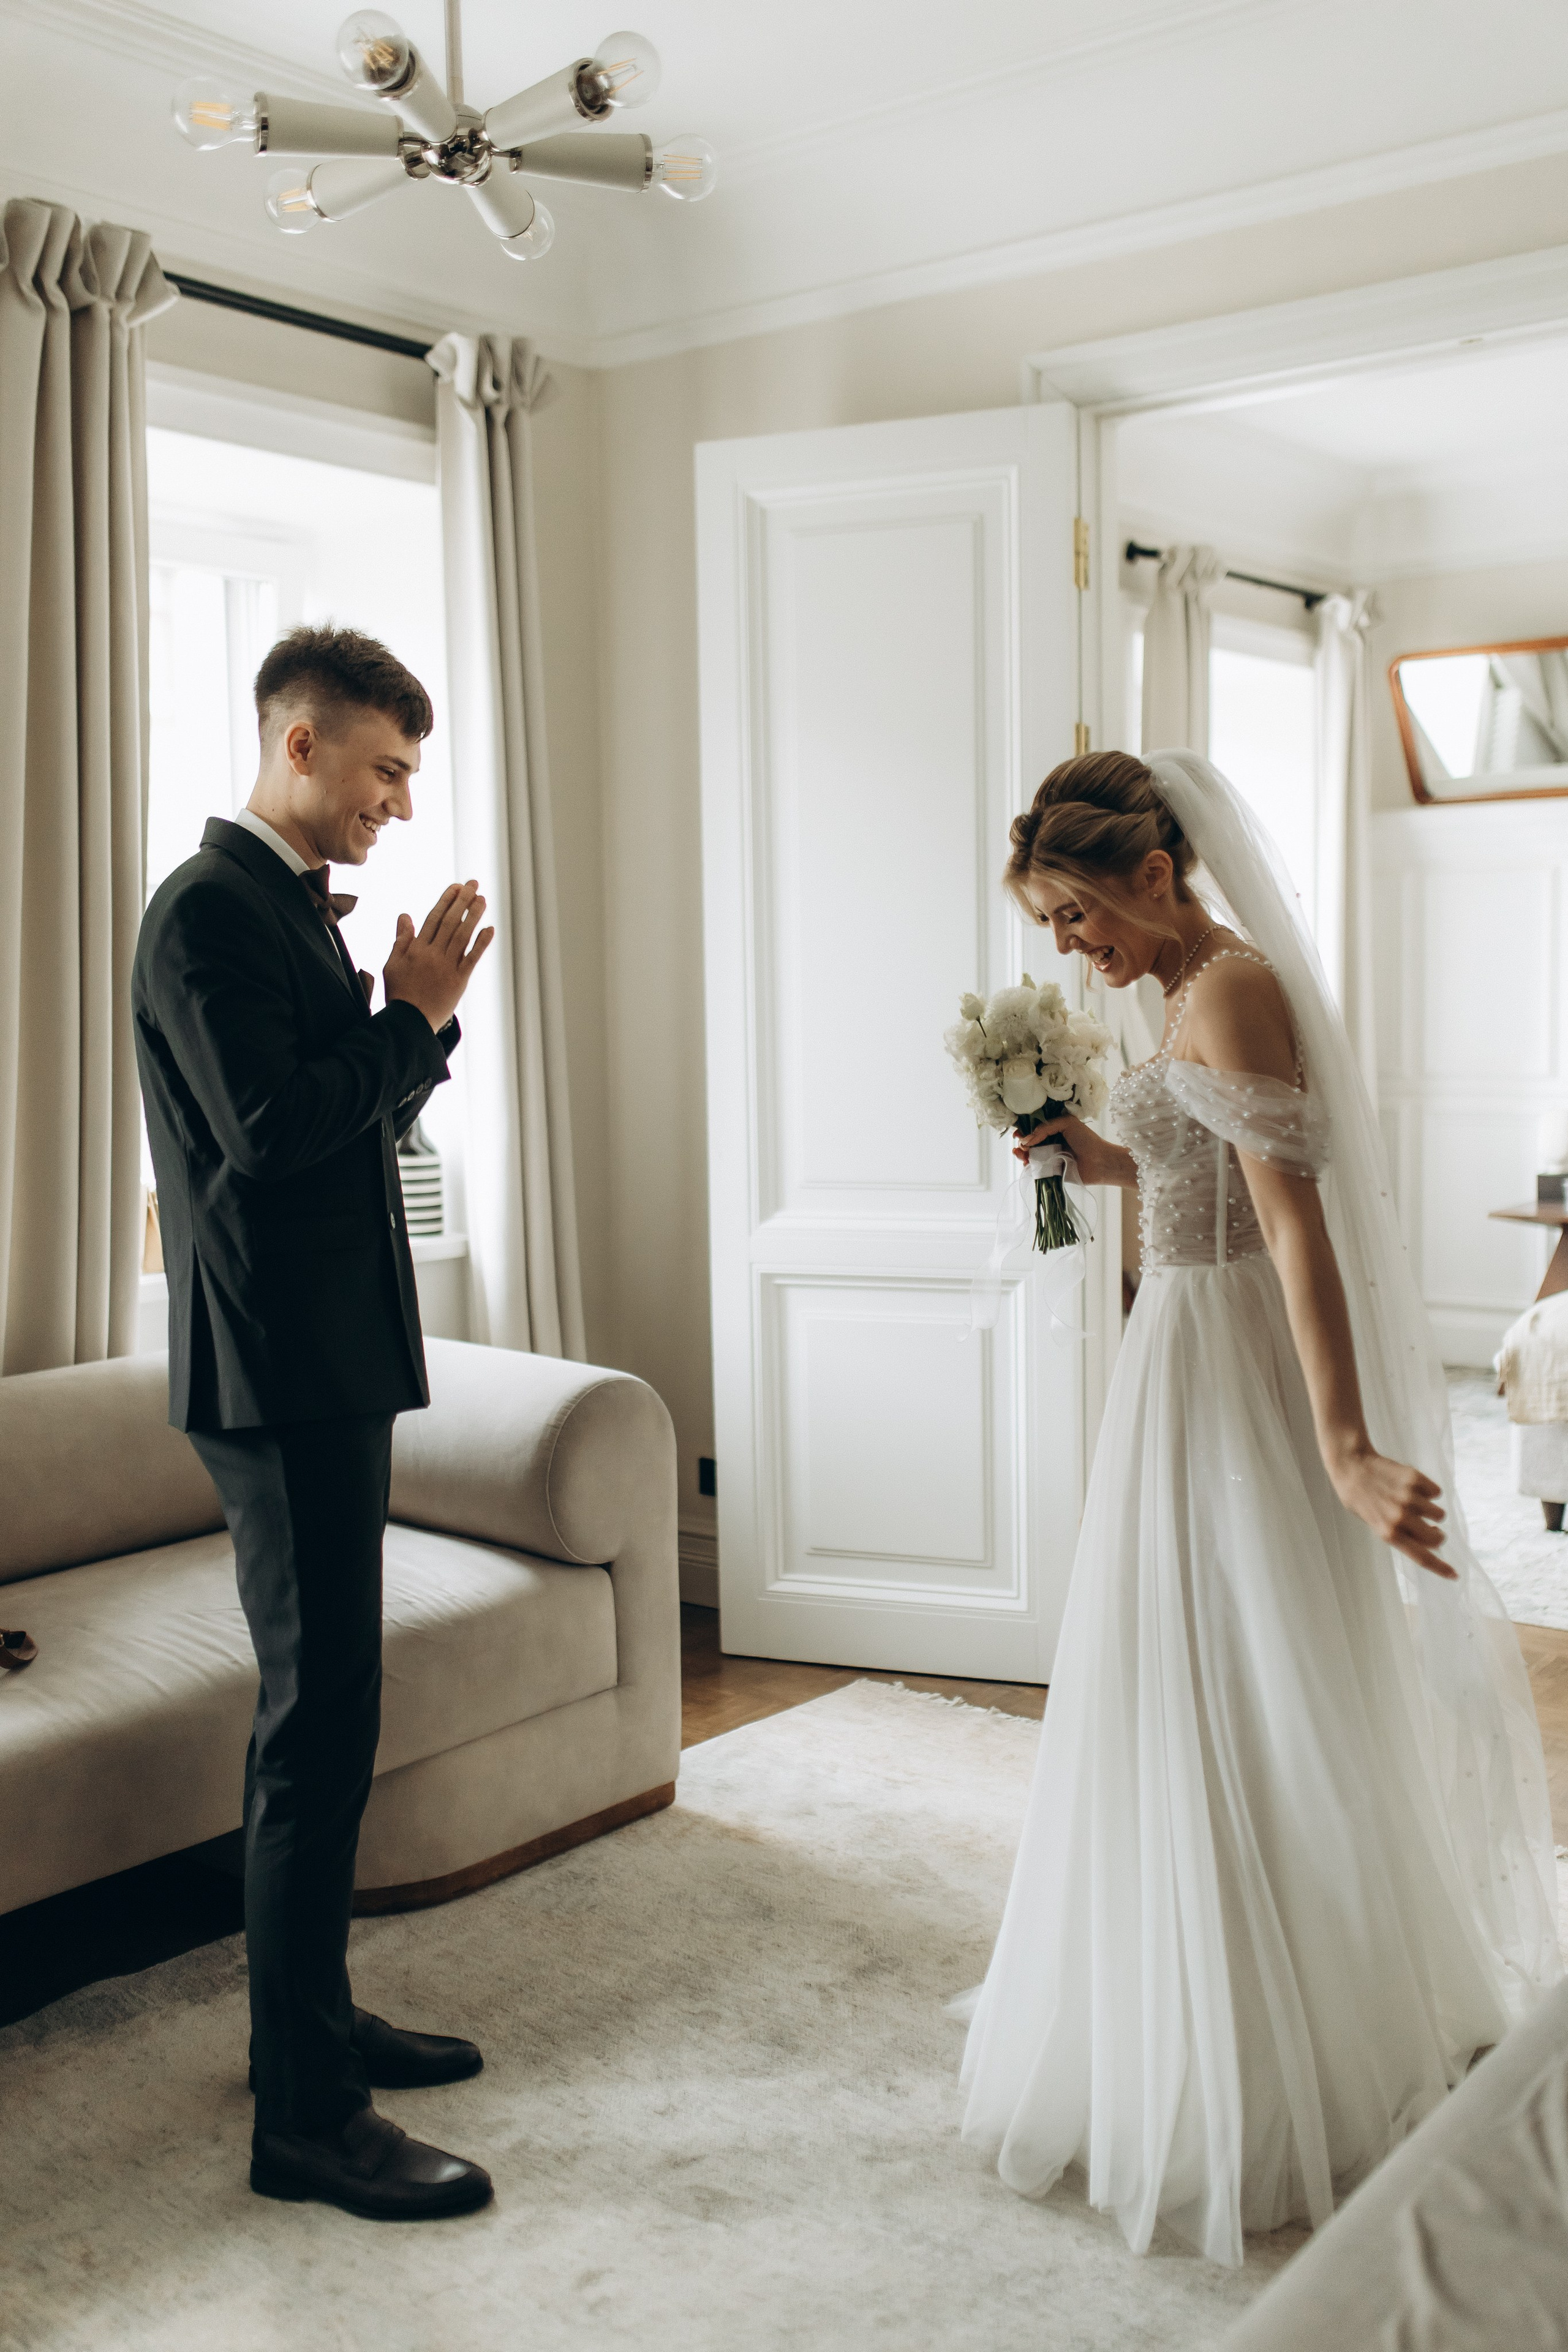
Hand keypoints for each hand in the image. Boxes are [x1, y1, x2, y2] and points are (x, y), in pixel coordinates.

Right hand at [383, 881, 494, 1033]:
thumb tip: (405, 915)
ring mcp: (447, 967)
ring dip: (473, 916)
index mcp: (416, 949)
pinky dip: (481, 943)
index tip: (456, 887)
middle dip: (463, 901)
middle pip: (450, 922)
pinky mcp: (459, 980)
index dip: (446, 901)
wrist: (409, 1021)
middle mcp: (433, 954)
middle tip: (473, 885)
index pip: (433, 918)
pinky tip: (490, 929)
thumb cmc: (400, 993)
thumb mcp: (392, 964)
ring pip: (462, 936)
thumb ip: (401, 939)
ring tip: (482, 900)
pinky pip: (472, 958)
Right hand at [1013, 1114, 1123, 1188]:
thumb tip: (1027, 1140)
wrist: (1099, 1162)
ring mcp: (1051, 1157)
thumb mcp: (1066, 1123)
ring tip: (1019, 1152)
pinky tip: (1024, 1160)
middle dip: (1021, 1142)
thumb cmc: (1087, 1140)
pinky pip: (1036, 1168)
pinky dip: (1027, 1164)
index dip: (1025, 1129)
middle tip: (1020, 1144)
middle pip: (1030, 1142)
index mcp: (1056, 1130)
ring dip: (1021, 1153)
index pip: (1035, 1128)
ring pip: (1030, 1155)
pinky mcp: (1051, 1171)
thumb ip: (1045, 1127)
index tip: (1017, 1132)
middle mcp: (1052, 1143)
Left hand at [1327, 1441, 1454, 1578]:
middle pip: (1438, 1538)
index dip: (1440, 1568)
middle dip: (1437, 1534)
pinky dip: (1428, 1491)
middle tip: (1428, 1526)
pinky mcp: (1415, 1479)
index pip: (1421, 1557)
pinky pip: (1436, 1492)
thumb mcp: (1375, 1524)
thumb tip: (1431, 1542)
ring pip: (1440, 1514)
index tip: (1454, 1575)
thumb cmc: (1361, 1499)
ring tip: (1411, 1501)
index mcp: (1388, 1533)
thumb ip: (1401, 1536)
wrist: (1352, 1466)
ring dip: (1430, 1510)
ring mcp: (1408, 1497)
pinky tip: (1410, 1486)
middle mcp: (1400, 1518)